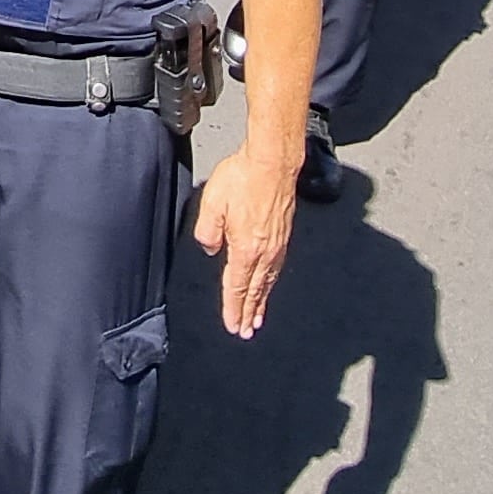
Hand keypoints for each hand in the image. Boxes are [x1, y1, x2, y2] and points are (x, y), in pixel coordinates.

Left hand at [194, 148, 298, 337]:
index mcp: (245, 249)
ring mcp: (277, 243)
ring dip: (262, 300)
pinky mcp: (284, 233)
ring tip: (259, 316)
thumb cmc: (242, 178)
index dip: (234, 309)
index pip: (236, 287)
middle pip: (255, 290)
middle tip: (247, 330)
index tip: (234, 326)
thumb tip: (210, 249)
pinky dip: (271, 282)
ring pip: (268, 281)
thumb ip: (207, 232)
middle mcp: (265, 252)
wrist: (272, 162)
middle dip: (249, 312)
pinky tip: (269, 282)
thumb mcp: (212, 204)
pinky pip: (277, 267)